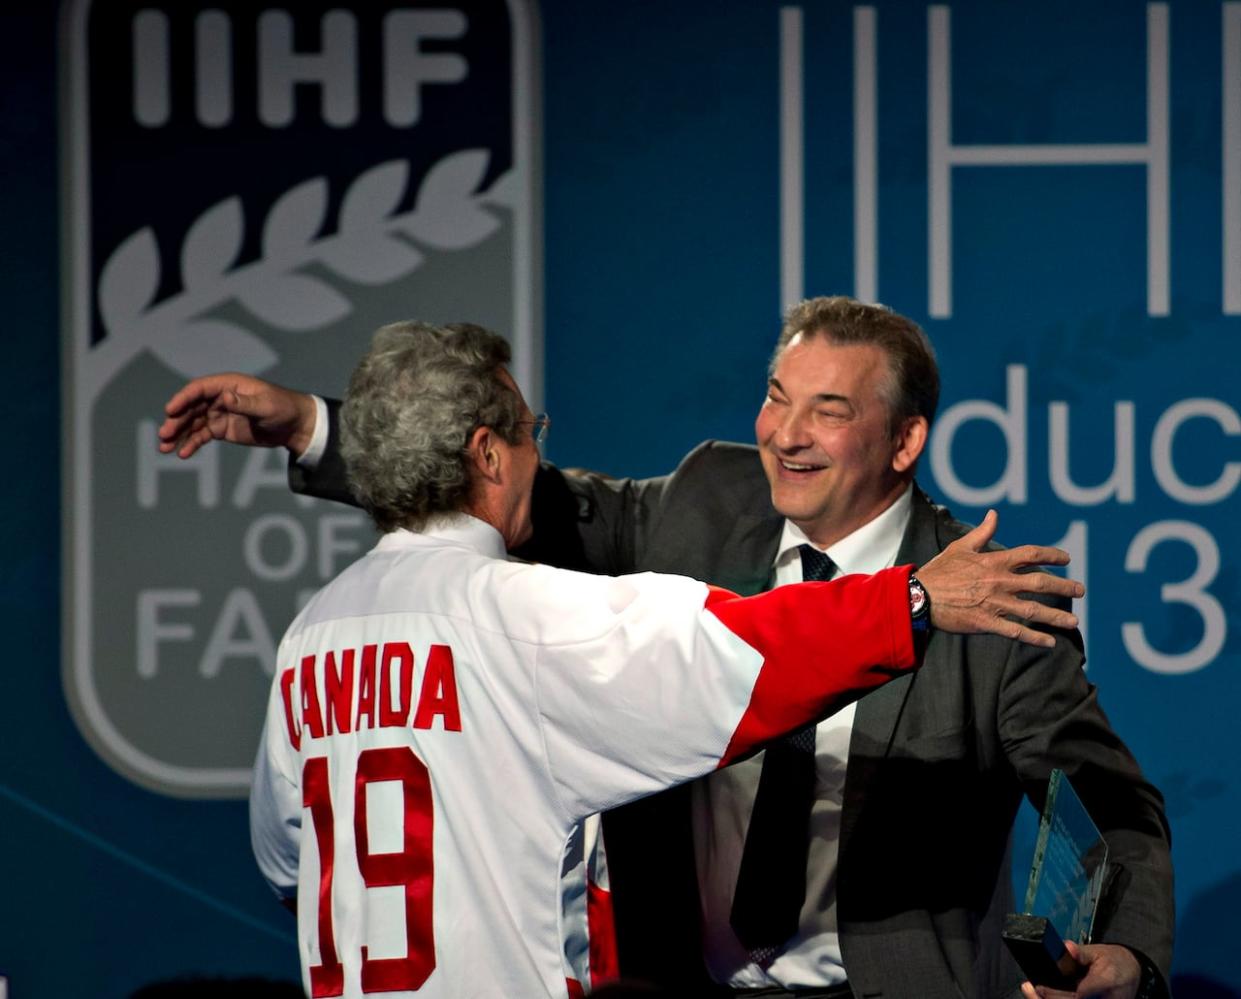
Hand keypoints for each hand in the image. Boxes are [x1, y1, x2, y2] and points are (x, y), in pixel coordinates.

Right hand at [157, 373, 317, 458]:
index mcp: (229, 385)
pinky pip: (202, 435)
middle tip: (164, 435)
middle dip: (176, 421)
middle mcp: (220, 397)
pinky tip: (182, 453)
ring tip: (165, 447)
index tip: (169, 410)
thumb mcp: (267, 406)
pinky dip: (191, 443)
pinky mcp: (222, 429)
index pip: (199, 389)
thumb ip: (246, 403)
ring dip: (178, 434)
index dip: (183, 398)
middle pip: (191, 407)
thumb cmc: (284, 409)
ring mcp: (219, 413)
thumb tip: (225, 397)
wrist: (294, 426)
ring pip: (193, 422)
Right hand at [917, 509, 1082, 647]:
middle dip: (1064, 587)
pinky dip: (1035, 638)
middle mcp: (999, 581)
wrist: (919, 597)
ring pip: (1033, 610)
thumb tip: (995, 514)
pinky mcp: (986, 622)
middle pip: (1040, 583)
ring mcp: (994, 603)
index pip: (1031, 555)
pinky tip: (1050, 642)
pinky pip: (1016, 632)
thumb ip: (982, 532)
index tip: (1067, 559)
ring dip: (1056, 617)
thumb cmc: (940, 571)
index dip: (1052, 555)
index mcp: (994, 561)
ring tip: (1074, 622)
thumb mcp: (961, 547)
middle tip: (1080, 591)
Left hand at [1019, 940, 1142, 998]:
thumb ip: (1081, 952)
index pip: (1080, 994)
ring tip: (1032, 991)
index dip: (1055, 993)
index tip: (1038, 986)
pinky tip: (1043, 995)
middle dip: (1049, 998)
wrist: (1132, 974)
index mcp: (1107, 981)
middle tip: (1029, 988)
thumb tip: (1066, 947)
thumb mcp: (1099, 952)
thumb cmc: (1114, 962)